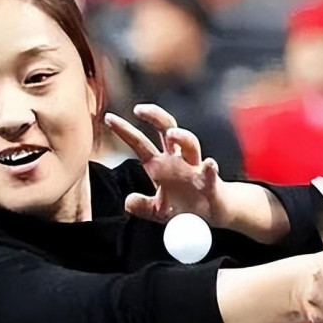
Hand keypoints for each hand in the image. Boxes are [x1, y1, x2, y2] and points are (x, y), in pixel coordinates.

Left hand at [104, 104, 227, 224]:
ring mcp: (195, 168)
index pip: (140, 143)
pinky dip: (209, 169)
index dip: (125, 130)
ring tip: (171, 134)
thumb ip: (143, 206)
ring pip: (190, 144)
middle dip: (154, 117)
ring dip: (182, 137)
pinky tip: (209, 164)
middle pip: (167, 129)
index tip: (109, 118)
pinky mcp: (211, 183)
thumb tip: (128, 202)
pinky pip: (210, 173)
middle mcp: (177, 160)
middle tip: (139, 109)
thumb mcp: (159, 210)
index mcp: (160, 165)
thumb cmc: (186, 205)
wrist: (213, 213)